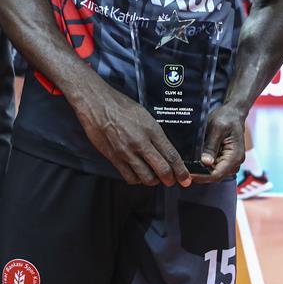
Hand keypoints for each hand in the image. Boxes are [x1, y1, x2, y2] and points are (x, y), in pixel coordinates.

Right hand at [70, 84, 190, 187]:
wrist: (97, 103)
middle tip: (172, 180)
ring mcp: (126, 152)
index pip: (172, 155)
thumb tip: (165, 150)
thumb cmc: (120, 105)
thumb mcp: (145, 115)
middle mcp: (140, 143)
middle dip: (170, 179)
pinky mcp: (114, 158)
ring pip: (146, 178)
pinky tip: (138, 174)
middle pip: (162, 170)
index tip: (185, 178)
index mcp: (151, 130)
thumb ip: (155, 134)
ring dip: (153, 180)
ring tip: (154, 176)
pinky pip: (129, 177)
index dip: (181, 171)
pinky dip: (137, 179)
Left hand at [191, 103, 246, 183]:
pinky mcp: (226, 161)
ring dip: (201, 169)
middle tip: (183, 168)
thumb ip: (211, 146)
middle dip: (200, 174)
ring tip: (188, 163)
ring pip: (213, 173)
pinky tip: (196, 158)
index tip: (187, 174)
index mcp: (235, 156)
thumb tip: (205, 163)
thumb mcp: (216, 128)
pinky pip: (214, 167)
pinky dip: (204, 164)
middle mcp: (235, 163)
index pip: (217, 174)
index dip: (201, 176)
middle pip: (215, 176)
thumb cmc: (226, 118)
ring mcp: (231, 163)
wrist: (234, 113)